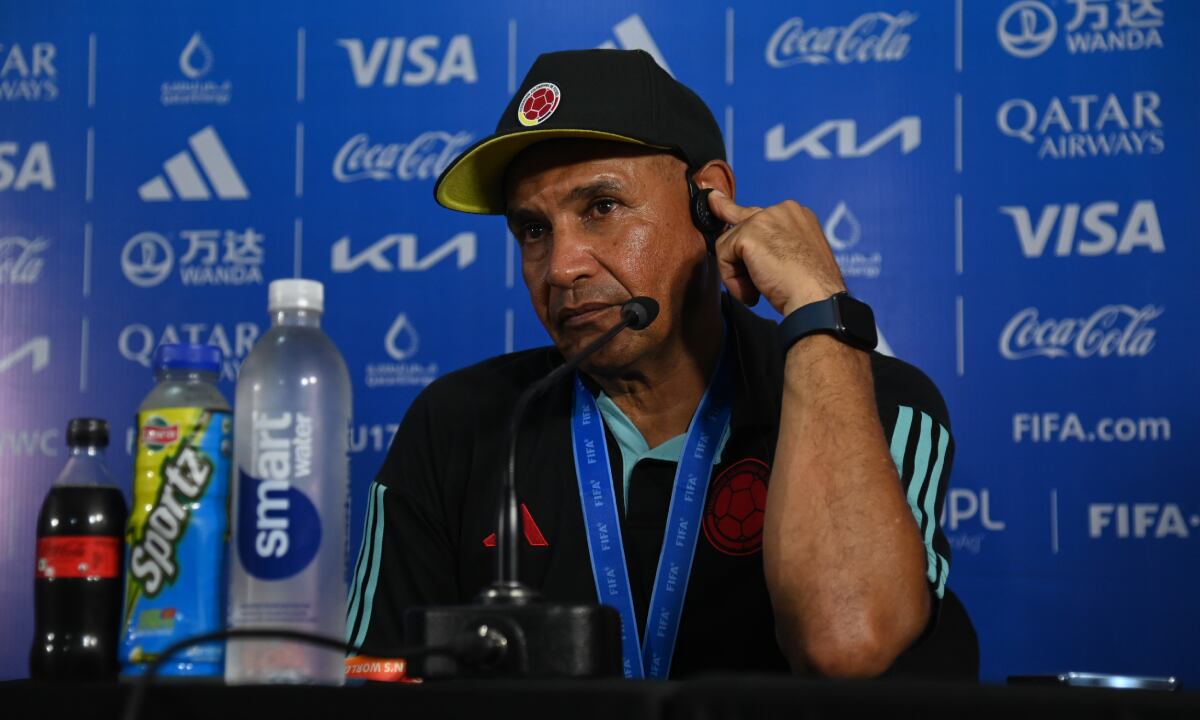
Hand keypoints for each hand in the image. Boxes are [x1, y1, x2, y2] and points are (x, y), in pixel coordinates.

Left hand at [707, 190, 847, 315]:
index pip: (762, 215)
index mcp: (797, 215)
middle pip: (741, 224)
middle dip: (732, 243)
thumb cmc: (811, 288)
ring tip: (755, 293)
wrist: (815, 298)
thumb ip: (777, 247)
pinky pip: (723, 255)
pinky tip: (751, 293)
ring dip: (738, 273)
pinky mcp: (749, 234)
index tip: (718, 200)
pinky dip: (731, 278)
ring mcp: (765, 219)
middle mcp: (782, 210)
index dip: (745, 224)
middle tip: (712, 203)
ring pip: (730, 243)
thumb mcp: (798, 259)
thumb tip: (748, 250)